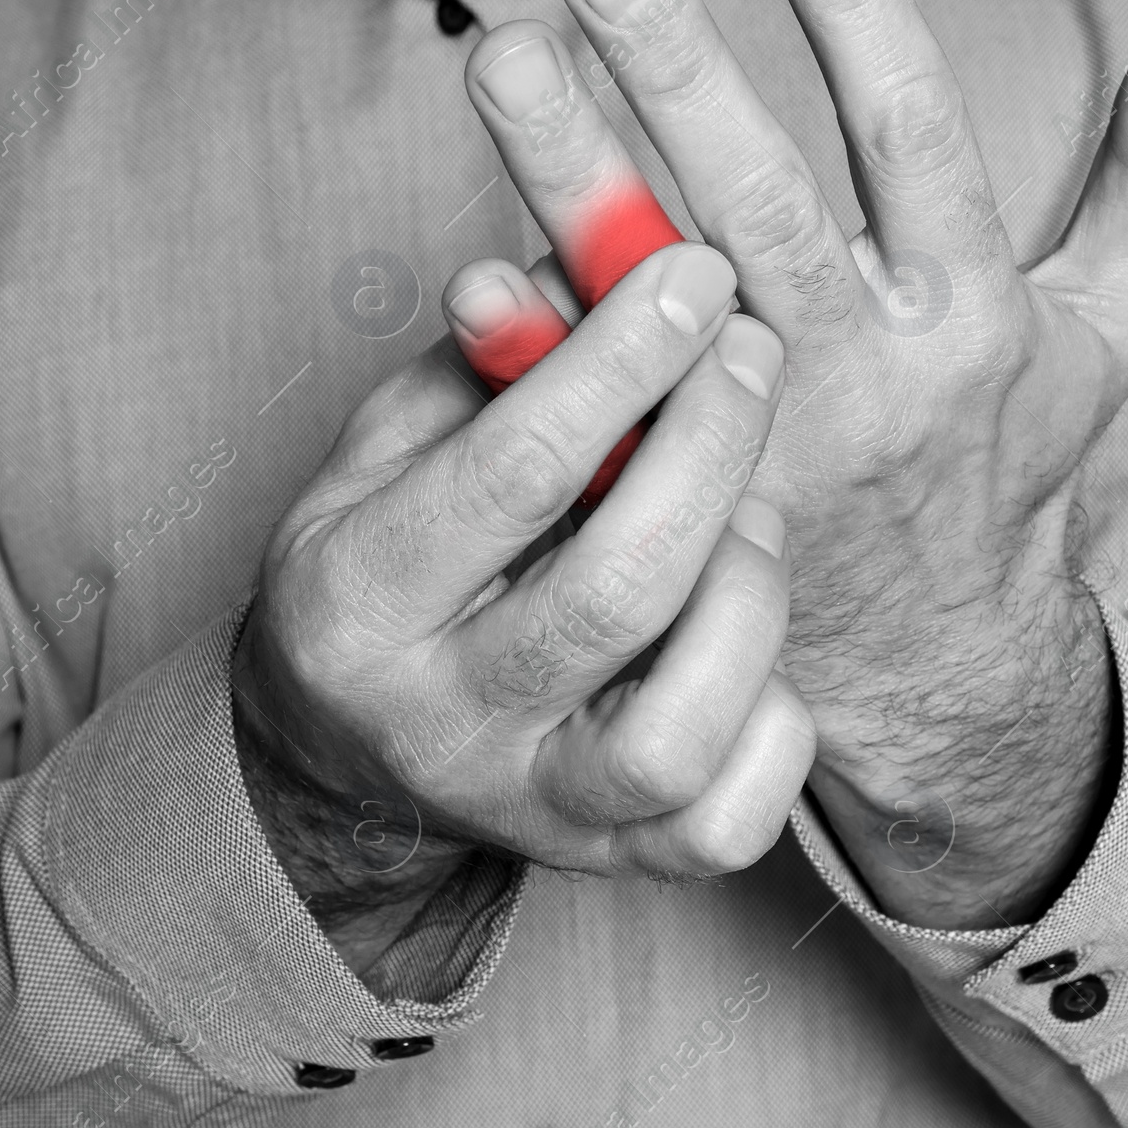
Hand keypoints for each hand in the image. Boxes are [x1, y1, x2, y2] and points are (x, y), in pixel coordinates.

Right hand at [231, 241, 815, 975]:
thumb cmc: (389, 568)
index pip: (514, 470)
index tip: (694, 274)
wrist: (353, 749)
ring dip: (747, 590)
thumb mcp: (389, 450)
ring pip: (678, 731)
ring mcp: (529, 808)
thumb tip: (541, 268)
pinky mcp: (607, 859)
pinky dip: (775, 726)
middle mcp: (439, 724)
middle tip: (752, 353)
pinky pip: (725, 826)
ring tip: (751, 511)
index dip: (622, 359)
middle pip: (616, 592)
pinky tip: (752, 642)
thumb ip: (474, 366)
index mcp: (356, 603)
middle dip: (711, 447)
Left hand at [459, 0, 1127, 930]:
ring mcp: (763, 450)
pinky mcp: (688, 511)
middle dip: (681, 77)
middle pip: (765, 209)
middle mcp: (859, 378)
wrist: (934, 647)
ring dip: (578, 184)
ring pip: (665, 308)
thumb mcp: (1112, 332)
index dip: (856, 6)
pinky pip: (605, 429)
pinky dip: (539, 361)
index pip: (912, 134)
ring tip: (506, 63)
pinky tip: (467, 286)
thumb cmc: (1007, 461)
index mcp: (964, 313)